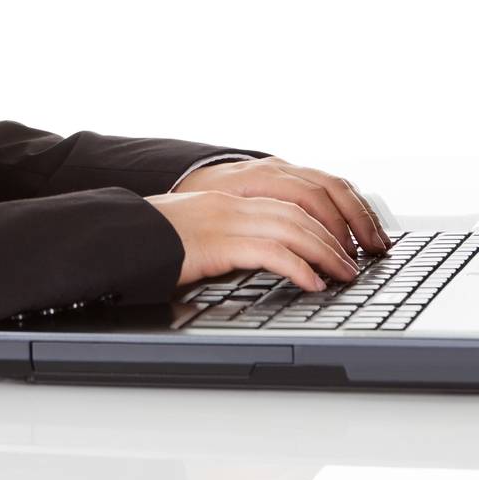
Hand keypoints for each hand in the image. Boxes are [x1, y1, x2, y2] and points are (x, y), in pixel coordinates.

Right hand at [147, 157, 391, 291]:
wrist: (120, 236)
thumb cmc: (154, 240)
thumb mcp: (200, 232)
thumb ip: (233, 237)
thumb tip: (269, 256)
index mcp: (233, 196)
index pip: (295, 197)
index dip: (328, 217)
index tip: (349, 239)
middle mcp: (234, 202)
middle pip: (303, 209)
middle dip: (338, 235)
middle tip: (358, 261)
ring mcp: (226, 220)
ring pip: (294, 228)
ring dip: (327, 253)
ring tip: (345, 274)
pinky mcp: (216, 243)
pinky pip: (270, 252)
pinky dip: (298, 267)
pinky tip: (312, 283)